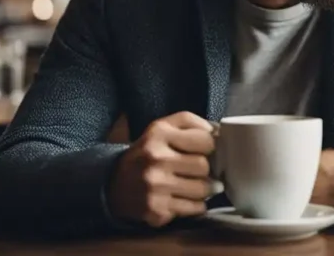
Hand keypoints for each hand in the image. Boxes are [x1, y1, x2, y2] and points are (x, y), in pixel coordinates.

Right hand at [107, 111, 215, 226]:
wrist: (115, 183)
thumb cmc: (148, 153)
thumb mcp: (162, 127)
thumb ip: (191, 122)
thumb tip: (218, 130)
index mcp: (159, 134)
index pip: (205, 140)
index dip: (211, 146)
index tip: (206, 150)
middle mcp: (155, 159)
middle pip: (203, 166)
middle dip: (207, 169)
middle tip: (202, 170)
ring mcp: (155, 187)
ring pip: (202, 190)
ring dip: (205, 189)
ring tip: (197, 184)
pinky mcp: (157, 210)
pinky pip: (194, 208)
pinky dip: (197, 204)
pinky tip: (187, 198)